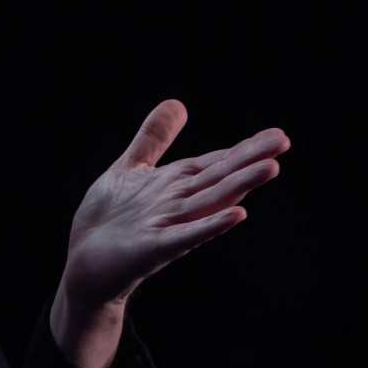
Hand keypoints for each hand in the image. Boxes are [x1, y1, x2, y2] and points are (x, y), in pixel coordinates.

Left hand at [50, 100, 288, 367]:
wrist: (83, 264)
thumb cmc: (108, 219)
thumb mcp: (130, 168)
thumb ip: (154, 138)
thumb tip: (177, 103)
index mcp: (176, 185)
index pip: (215, 162)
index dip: (243, 148)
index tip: (277, 135)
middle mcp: (178, 204)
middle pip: (219, 178)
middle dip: (249, 160)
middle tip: (283, 142)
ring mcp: (168, 226)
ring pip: (209, 202)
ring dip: (239, 186)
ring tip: (270, 167)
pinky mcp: (153, 248)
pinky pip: (185, 236)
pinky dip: (209, 225)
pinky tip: (237, 216)